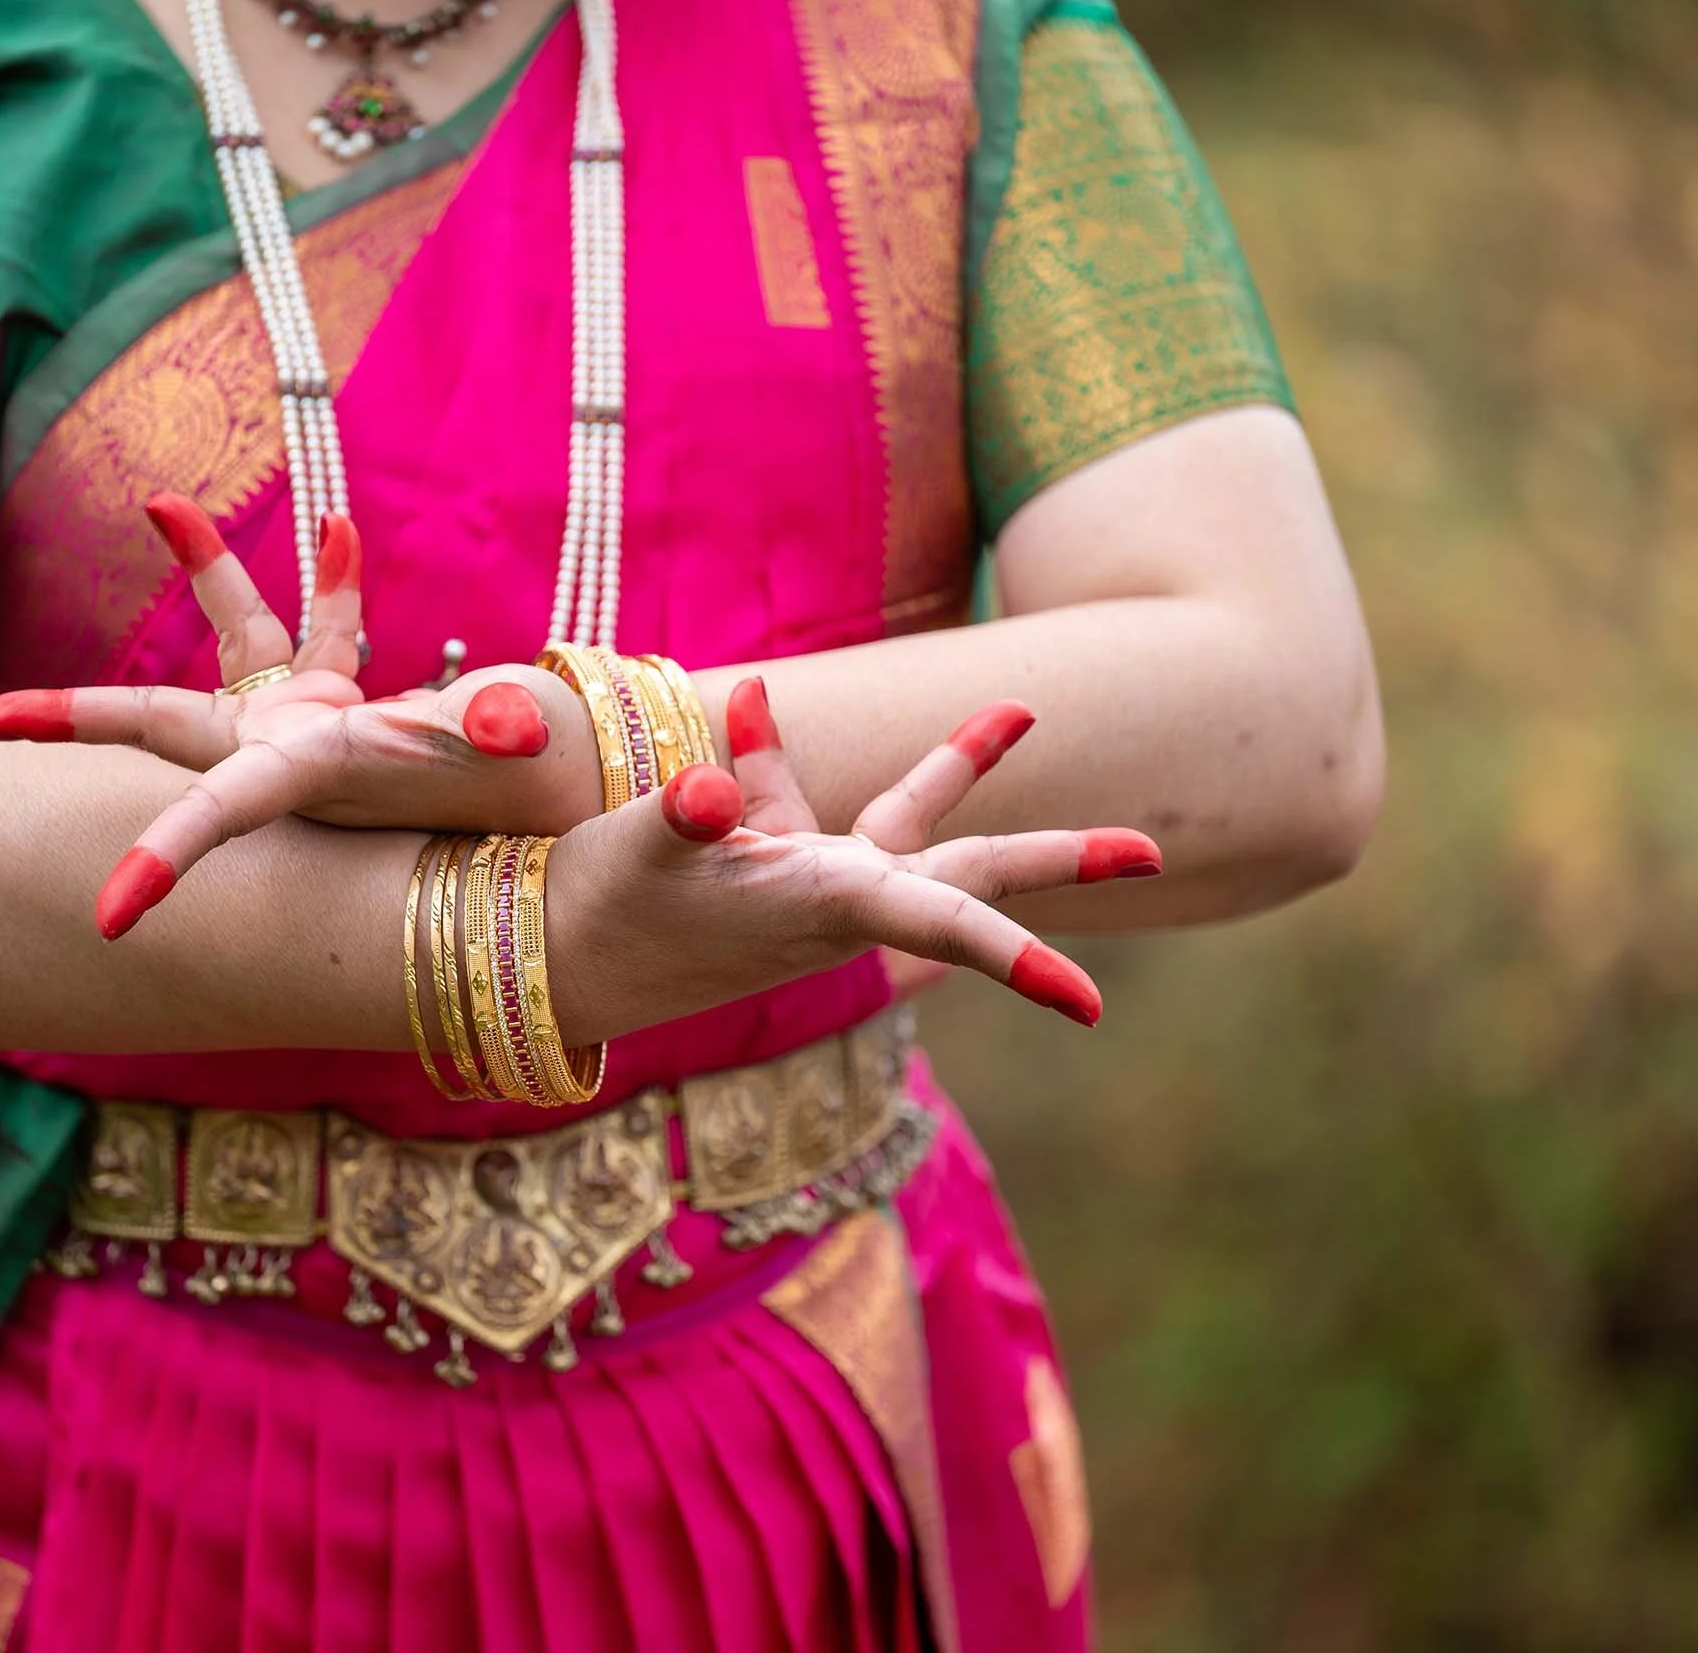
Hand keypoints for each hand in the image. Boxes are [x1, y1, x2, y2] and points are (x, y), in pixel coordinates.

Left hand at [0, 496, 605, 935]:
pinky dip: (333, 582)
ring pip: (238, 643)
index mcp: (318, 778)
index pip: (222, 809)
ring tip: (163, 501)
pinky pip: (321, 630)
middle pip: (162, 724)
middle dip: (80, 719)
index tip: (105, 918)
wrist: (570, 809)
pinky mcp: (347, 706)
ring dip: (209, 573)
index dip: (166, 856)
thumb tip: (500, 723)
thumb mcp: (521, 762)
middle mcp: (294, 757)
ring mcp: (314, 728)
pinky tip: (340, 526)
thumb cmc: (548, 795)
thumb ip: (502, 738)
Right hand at [544, 679, 1164, 1039]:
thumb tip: (708, 791)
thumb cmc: (592, 920)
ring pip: (908, 821)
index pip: (939, 928)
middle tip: (1155, 850)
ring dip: (959, 764)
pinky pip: (810, 800)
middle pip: (972, 875)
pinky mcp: (772, 865)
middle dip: (1056, 858)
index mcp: (824, 907)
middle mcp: (837, 900)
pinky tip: (755, 693)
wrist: (541, 963)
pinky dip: (780, 751)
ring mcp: (811, 882)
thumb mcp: (637, 861)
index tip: (1091, 1003)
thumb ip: (682, 820)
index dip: (1016, 956)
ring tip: (1021, 708)